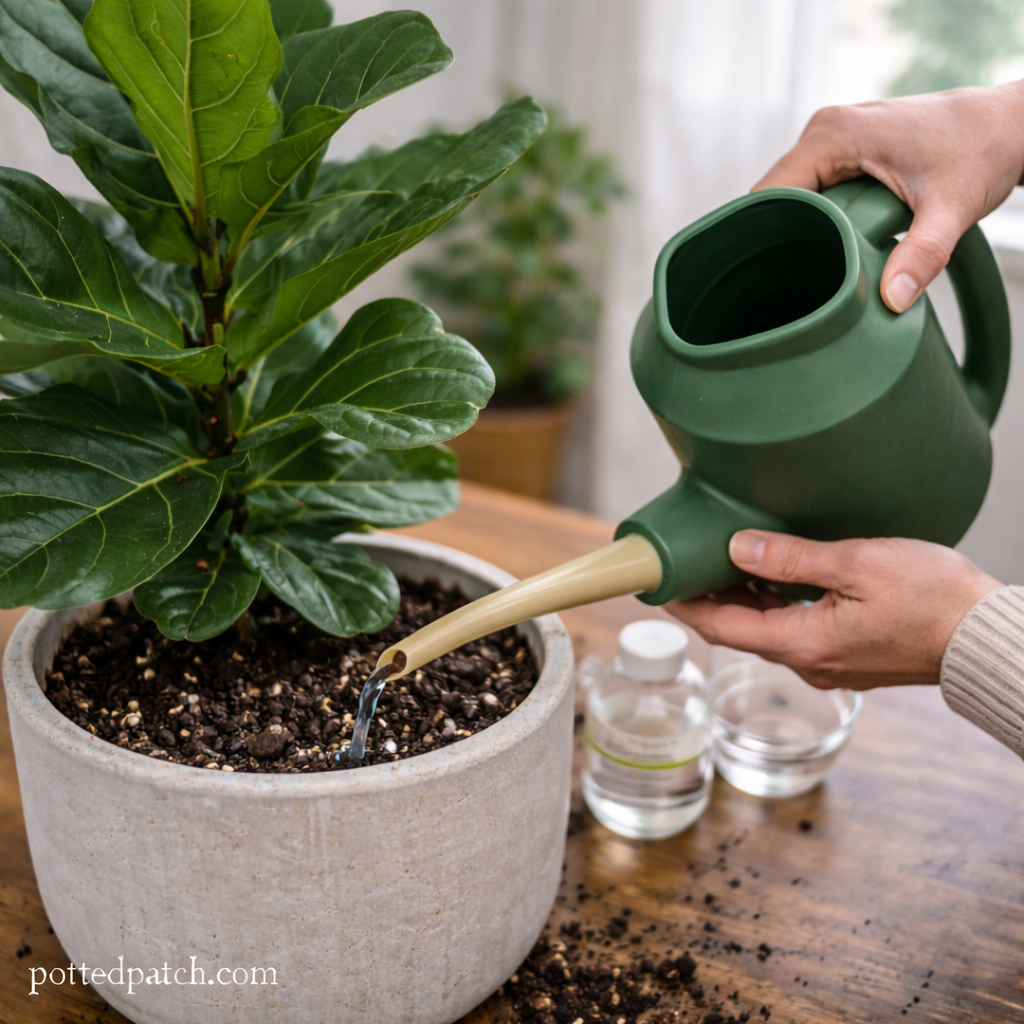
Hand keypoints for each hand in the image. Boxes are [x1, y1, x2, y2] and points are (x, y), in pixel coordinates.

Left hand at [667, 531, 1001, 689]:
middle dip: (708, 598)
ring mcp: (828, 663)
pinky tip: (768, 576)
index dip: (685, 605)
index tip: (658, 583)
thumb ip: (793, 558)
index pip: (722, 627)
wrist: (986, 636)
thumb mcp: (859, 564)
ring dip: (740, 598)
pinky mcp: (846, 655)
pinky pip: (793, 630)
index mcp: (803, 644)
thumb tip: (737, 549)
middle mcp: (809, 662)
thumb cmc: (934, 599)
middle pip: (740, 629)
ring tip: (719, 560)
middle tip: (684, 562)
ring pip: (766, 629)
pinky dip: (770, 603)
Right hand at [755, 83, 1023, 312]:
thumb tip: (892, 301)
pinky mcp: (845, 154)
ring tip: (813, 273)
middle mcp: (824, 132)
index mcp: (833, 135)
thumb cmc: (985, 147)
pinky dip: (818, 224)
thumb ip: (922, 254)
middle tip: (794, 286)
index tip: (772, 277)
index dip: (763, 237)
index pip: (769, 194)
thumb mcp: (953, 206)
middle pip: (774, 200)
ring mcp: (832, 142)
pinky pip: (813, 194)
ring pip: (792, 200)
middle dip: (781, 242)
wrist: (1012, 124)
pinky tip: (831, 251)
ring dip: (800, 235)